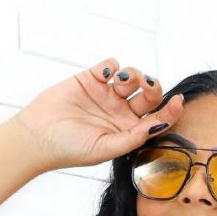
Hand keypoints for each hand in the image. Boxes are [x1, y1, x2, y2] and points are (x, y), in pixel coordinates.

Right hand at [11, 57, 182, 170]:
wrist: (39, 137)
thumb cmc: (71, 149)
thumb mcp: (106, 149)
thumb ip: (132, 138)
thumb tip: (158, 126)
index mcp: (129, 132)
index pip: (157, 120)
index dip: (170, 111)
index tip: (178, 102)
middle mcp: (121, 113)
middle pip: (149, 96)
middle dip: (153, 87)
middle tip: (147, 84)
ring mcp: (107, 96)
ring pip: (132, 78)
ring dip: (132, 75)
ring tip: (119, 81)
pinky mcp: (91, 80)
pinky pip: (110, 66)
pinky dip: (111, 67)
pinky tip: (103, 77)